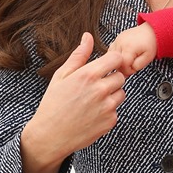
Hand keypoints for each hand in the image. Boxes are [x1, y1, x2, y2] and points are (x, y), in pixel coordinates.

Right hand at [21, 32, 125, 172]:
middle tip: (95, 86)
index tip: (106, 66)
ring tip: (92, 100)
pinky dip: (108, 110)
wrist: (50, 135)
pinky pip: (116, 109)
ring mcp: (107, 107)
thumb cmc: (53, 104)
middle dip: (111, 78)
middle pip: (121, 76)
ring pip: (121, 93)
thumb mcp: (61, 76)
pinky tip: (92, 113)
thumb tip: (88, 37)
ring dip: (111, 94)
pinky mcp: (110, 121)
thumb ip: (79, 55)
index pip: (116, 59)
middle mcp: (100, 90)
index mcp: (88, 75)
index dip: (112, 61)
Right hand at [109, 22, 156, 75]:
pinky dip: (116, 56)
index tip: (135, 69)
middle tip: (133, 65)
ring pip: (111, 57)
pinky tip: (124, 56)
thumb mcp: (148, 58)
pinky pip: (111, 51)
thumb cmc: (150, 44)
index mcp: (129, 47)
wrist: (150, 31)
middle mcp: (120, 42)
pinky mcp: (116, 39)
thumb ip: (137, 66)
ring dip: (119, 62)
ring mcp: (117, 40)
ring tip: (129, 60)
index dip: (128, 70)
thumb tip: (127, 72)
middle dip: (124, 67)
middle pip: (116, 62)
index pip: (123, 66)